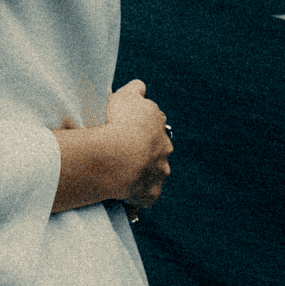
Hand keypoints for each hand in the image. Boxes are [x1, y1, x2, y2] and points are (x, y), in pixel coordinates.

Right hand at [105, 80, 172, 211]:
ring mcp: (159, 171)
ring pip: (153, 172)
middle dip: (145, 150)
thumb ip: (134, 89)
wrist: (121, 155)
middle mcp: (164, 147)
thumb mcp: (125, 95)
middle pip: (157, 148)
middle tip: (123, 151)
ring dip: (142, 173)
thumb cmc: (120, 121)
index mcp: (158, 123)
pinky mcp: (151, 192)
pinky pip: (144, 196)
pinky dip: (136, 197)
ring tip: (120, 175)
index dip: (140, 125)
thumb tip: (139, 87)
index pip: (154, 122)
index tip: (128, 127)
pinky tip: (123, 198)